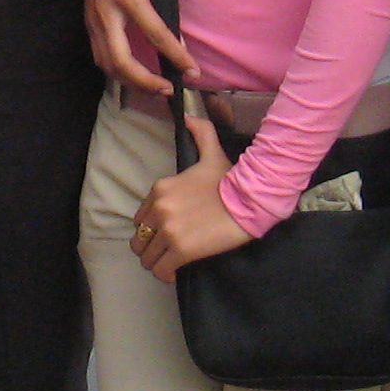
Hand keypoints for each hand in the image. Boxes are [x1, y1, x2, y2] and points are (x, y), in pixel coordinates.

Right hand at [82, 0, 190, 94]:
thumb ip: (164, 6)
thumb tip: (179, 41)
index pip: (156, 33)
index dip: (176, 55)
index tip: (192, 70)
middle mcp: (106, 12)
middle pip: (121, 61)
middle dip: (145, 82)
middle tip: (168, 89)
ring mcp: (93, 20)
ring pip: (106, 64)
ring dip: (130, 82)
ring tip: (154, 88)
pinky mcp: (88, 24)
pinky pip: (100, 55)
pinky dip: (117, 71)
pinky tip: (133, 76)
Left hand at [133, 111, 253, 276]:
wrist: (250, 200)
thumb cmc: (232, 180)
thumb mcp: (213, 154)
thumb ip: (200, 135)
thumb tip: (189, 116)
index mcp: (160, 189)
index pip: (140, 219)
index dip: (151, 230)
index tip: (164, 235)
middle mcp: (159, 208)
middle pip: (139, 239)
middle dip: (151, 247)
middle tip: (166, 251)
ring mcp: (168, 230)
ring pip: (146, 257)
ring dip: (157, 262)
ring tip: (170, 263)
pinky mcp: (181, 249)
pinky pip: (161, 269)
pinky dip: (166, 274)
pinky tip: (175, 273)